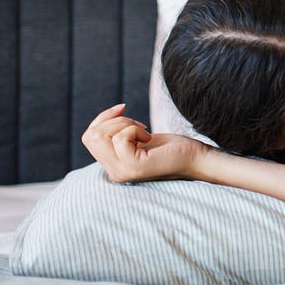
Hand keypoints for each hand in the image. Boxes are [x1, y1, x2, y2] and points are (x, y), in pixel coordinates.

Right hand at [80, 104, 207, 183]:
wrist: (196, 158)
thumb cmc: (171, 146)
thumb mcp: (137, 138)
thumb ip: (117, 134)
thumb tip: (107, 115)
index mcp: (112, 166)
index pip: (89, 137)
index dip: (103, 118)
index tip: (123, 111)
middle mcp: (114, 173)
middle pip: (91, 136)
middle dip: (114, 120)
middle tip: (138, 125)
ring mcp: (122, 172)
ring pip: (101, 136)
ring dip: (125, 123)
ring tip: (144, 131)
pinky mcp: (134, 167)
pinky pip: (120, 138)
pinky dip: (135, 129)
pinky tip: (149, 137)